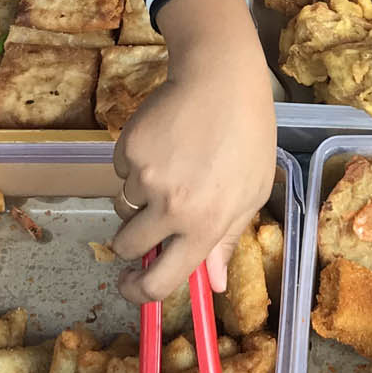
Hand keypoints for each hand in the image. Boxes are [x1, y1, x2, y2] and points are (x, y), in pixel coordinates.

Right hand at [109, 0, 276, 304]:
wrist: (222, 79)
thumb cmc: (247, 138)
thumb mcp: (251, 193)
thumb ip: (226, 241)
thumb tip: (212, 286)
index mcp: (205, 226)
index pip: (160, 282)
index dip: (138, 293)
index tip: (130, 287)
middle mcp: (172, 209)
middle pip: (127, 245)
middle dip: (132, 239)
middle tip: (149, 217)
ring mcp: (146, 179)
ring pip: (123, 206)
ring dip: (138, 197)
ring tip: (170, 165)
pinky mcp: (128, 150)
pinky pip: (121, 170)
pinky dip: (135, 162)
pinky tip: (163, 141)